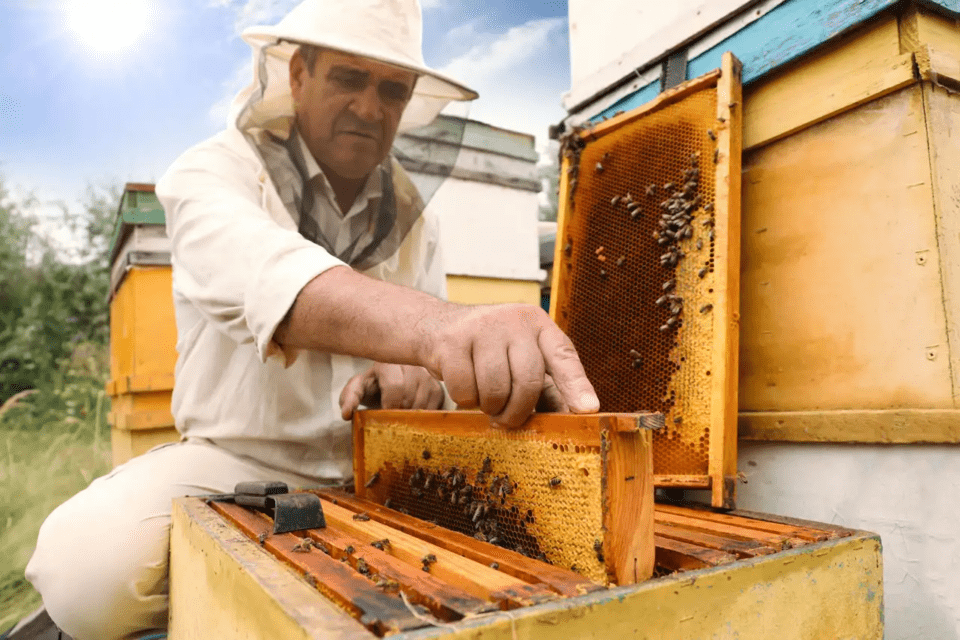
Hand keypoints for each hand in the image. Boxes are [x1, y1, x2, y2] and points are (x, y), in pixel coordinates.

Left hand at [339, 362, 444, 419]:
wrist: (389, 381)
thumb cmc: (373, 386)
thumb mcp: (357, 388)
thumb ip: (349, 397)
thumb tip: (347, 413)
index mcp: (389, 361)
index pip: (395, 387)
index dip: (389, 406)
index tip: (385, 413)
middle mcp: (412, 364)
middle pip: (409, 399)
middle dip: (398, 412)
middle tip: (391, 417)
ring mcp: (427, 374)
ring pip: (422, 405)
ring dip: (410, 416)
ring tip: (401, 414)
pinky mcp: (439, 387)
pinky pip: (434, 408)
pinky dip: (423, 416)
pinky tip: (413, 412)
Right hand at [416, 303, 598, 426]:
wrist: (436, 326)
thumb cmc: (488, 350)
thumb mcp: (519, 356)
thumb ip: (545, 384)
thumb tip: (569, 417)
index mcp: (538, 325)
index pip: (563, 356)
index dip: (576, 385)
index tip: (588, 409)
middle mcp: (513, 321)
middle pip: (528, 380)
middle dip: (518, 411)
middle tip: (507, 420)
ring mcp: (481, 328)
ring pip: (495, 388)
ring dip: (490, 407)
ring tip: (485, 400)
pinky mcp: (452, 341)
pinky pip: (465, 389)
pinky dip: (465, 400)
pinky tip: (464, 387)